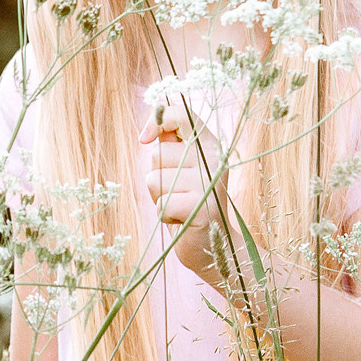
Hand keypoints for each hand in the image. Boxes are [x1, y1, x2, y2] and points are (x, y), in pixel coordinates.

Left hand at [140, 121, 226, 279]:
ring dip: (159, 198)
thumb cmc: (191, 204)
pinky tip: (182, 221)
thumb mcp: (183, 170)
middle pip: (158, 153)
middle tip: (178, 193)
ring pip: (155, 180)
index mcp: (210, 144)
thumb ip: (172, 146)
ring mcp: (209, 182)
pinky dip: (164, 216)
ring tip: (181, 206)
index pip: (181, 114)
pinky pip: (161, 204)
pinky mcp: (202, 206)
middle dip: (157, 177)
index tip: (144, 139)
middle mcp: (213, 158)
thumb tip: (152, 129)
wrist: (215, 247)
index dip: (157, 119)